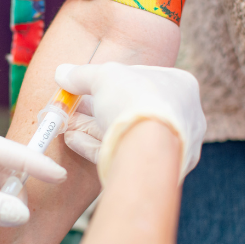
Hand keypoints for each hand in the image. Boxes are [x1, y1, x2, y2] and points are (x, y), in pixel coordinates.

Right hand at [54, 62, 205, 181]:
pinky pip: (122, 154)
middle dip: (98, 108)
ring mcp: (170, 146)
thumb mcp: (104, 76)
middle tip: (73, 108)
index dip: (114, 80)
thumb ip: (83, 74)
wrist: (147, 149)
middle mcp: (182, 117)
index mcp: (181, 86)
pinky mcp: (154, 170)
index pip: (144, 78)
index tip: (90, 85)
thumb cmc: (135, 100)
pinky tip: (73, 141)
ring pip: (126, 133)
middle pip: (133, 109)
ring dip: (92, 129)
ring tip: (67, 125)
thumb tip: (62, 73)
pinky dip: (96, 147)